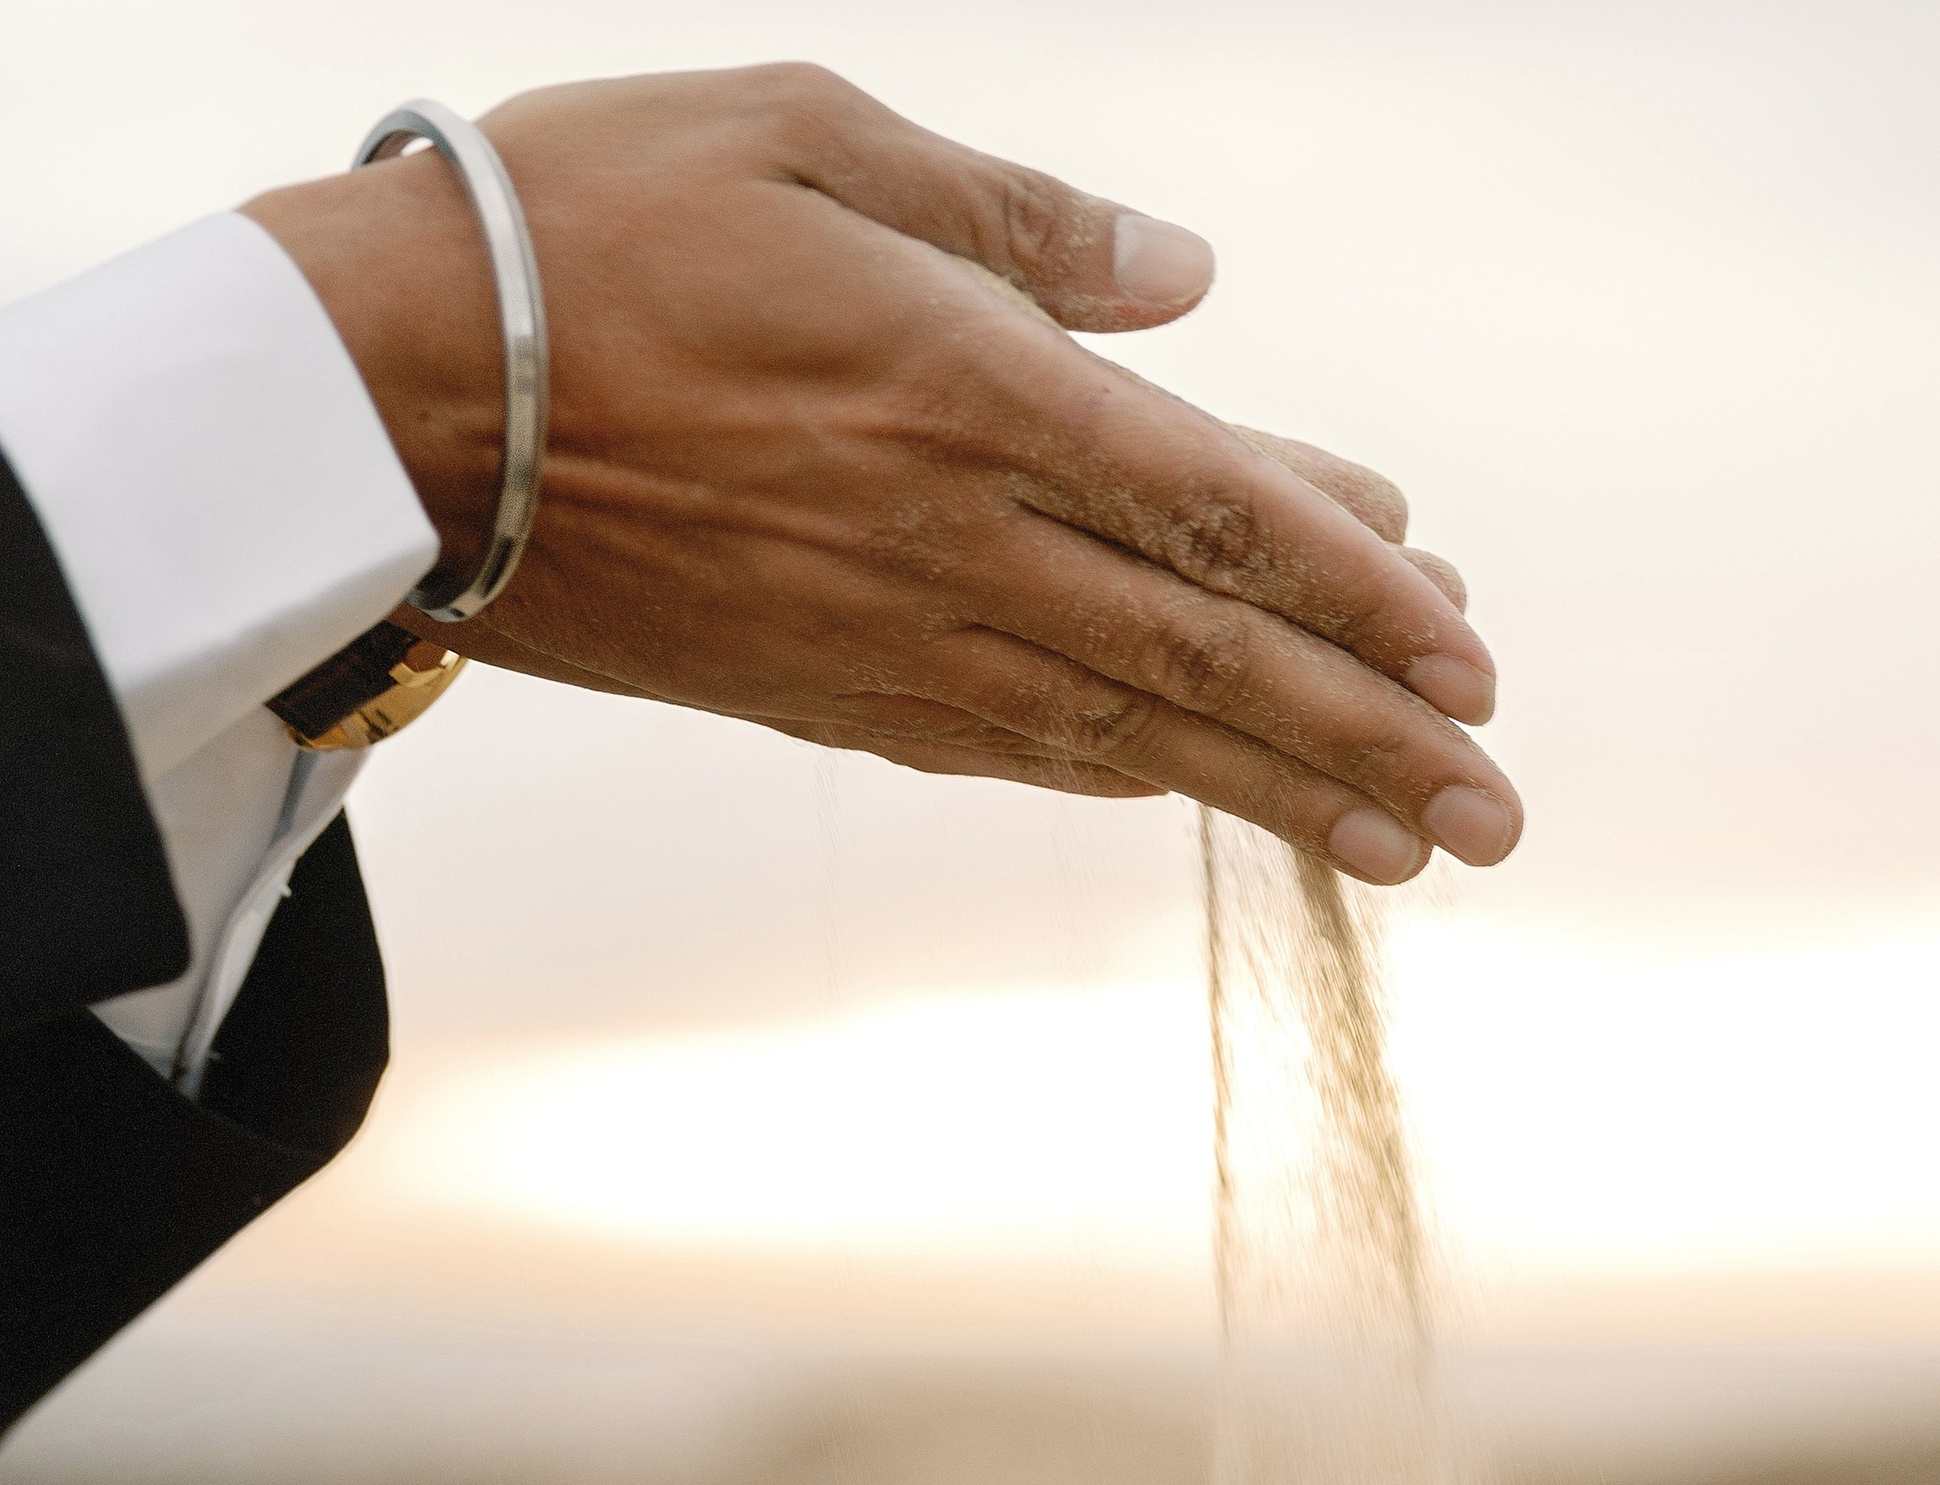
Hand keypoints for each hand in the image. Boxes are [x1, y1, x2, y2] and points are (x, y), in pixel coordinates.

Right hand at [247, 66, 1519, 882]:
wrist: (396, 403)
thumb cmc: (589, 231)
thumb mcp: (813, 138)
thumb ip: (1014, 220)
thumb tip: (1183, 283)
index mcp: (974, 395)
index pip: (1222, 516)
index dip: (1360, 595)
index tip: (1468, 650)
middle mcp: (959, 547)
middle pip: (1214, 663)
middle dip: (1372, 739)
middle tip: (1497, 811)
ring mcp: (896, 644)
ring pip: (1136, 736)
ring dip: (1284, 795)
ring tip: (1409, 844)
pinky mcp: (830, 700)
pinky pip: (1018, 752)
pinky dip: (1133, 779)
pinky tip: (1204, 797)